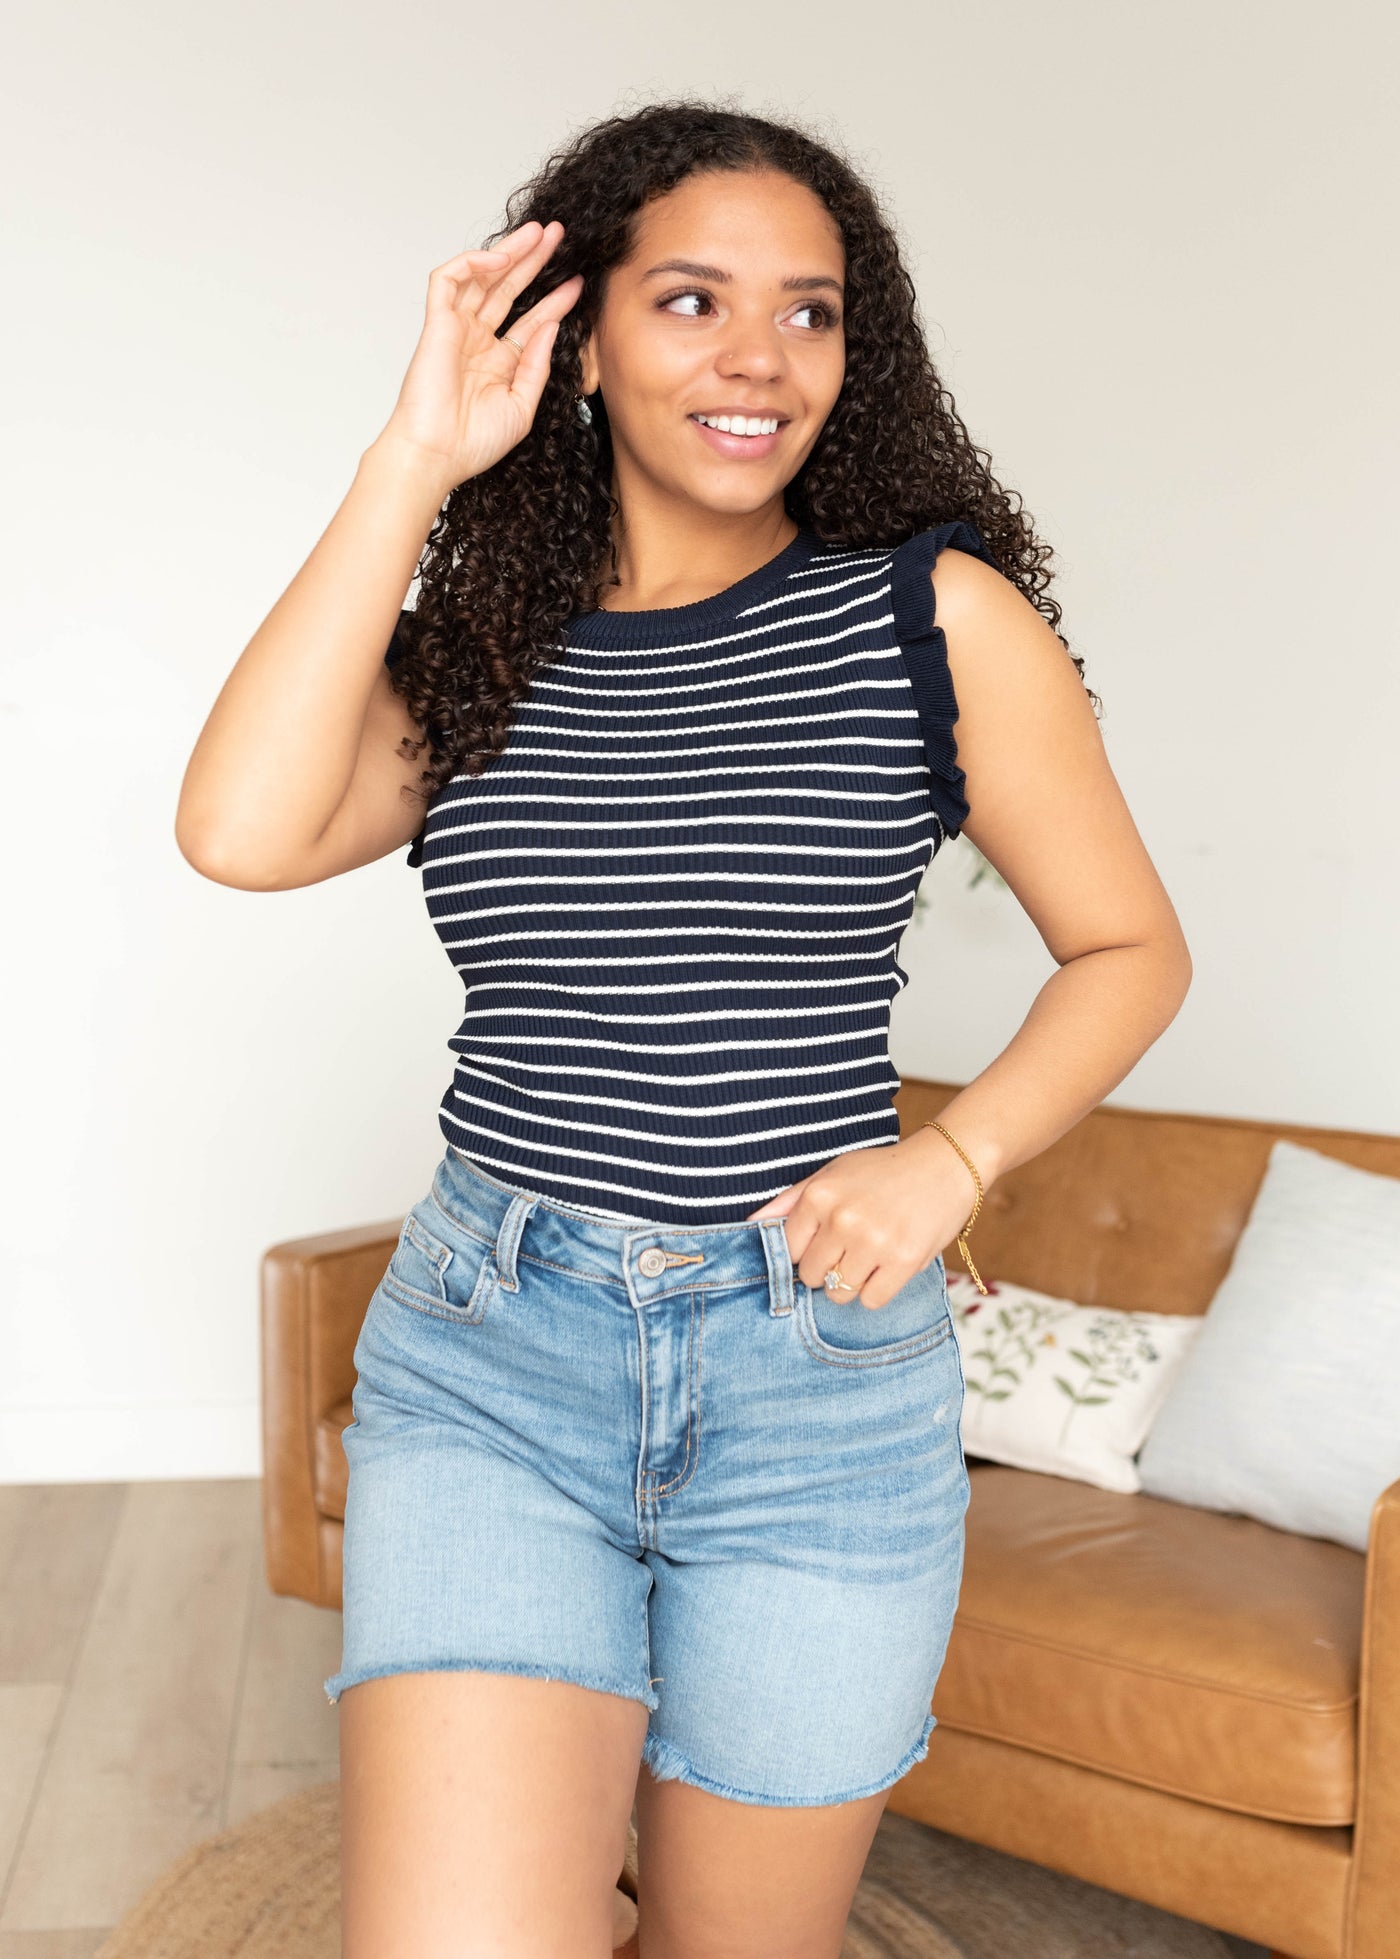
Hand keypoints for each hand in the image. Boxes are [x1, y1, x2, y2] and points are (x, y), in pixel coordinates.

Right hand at [376, 219, 583, 492]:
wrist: (438, 455)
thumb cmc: (474, 443)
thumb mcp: (522, 406)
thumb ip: (537, 366)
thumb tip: (552, 327)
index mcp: (499, 363)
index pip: (532, 321)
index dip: (555, 300)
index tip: (578, 282)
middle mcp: (478, 342)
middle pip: (509, 290)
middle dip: (534, 261)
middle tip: (558, 235)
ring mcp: (456, 331)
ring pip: (482, 277)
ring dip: (509, 252)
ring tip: (537, 233)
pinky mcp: (436, 324)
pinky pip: (447, 280)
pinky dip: (470, 263)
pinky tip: (497, 258)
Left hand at [745, 1132, 978, 1309]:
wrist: (945, 1164)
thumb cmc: (883, 1171)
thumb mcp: (832, 1173)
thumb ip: (790, 1201)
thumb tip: (751, 1226)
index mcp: (819, 1196)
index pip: (788, 1251)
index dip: (805, 1252)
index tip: (825, 1243)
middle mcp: (842, 1219)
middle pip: (812, 1276)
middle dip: (828, 1268)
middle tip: (852, 1248)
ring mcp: (873, 1241)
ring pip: (839, 1293)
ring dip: (853, 1282)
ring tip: (872, 1255)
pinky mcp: (904, 1260)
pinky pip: (871, 1301)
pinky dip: (877, 1290)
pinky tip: (888, 1265)